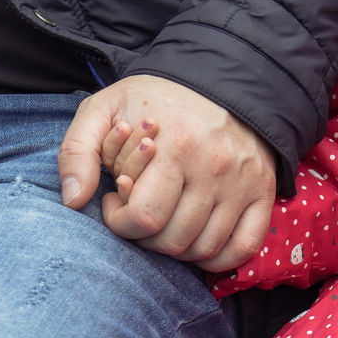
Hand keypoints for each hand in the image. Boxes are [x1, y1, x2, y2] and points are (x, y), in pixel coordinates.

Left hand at [58, 74, 275, 270]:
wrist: (218, 79)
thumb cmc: (154, 100)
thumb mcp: (104, 109)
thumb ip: (77, 152)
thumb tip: (73, 201)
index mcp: (177, 145)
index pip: (143, 218)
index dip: (119, 222)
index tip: (115, 200)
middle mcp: (215, 167)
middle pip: (174, 240)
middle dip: (145, 236)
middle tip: (138, 211)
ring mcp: (244, 181)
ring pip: (205, 248)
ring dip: (177, 248)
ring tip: (164, 220)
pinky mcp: (263, 191)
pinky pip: (244, 246)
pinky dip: (218, 258)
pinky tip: (196, 240)